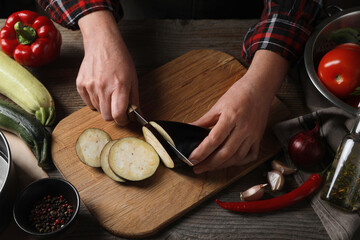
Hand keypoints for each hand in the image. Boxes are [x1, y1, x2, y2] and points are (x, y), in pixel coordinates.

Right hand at [77, 11, 138, 125]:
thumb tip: (139, 115)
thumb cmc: (120, 59)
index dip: (123, 120)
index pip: (118, 114)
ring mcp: (90, 86)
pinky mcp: (80, 84)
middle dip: (114, 115)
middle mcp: (103, 87)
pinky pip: (88, 103)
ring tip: (109, 94)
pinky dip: (94, 101)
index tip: (125, 118)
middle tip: (118, 107)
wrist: (102, 43)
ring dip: (104, 107)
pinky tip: (100, 91)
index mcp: (119, 86)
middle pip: (106, 116)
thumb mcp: (133, 78)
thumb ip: (135, 99)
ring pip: (97, 110)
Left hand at [189, 50, 288, 173]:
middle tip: (197, 168)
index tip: (192, 158)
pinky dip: (239, 162)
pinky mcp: (259, 138)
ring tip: (209, 167)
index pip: (214, 139)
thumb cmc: (239, 93)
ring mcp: (253, 135)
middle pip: (225, 153)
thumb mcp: (218, 104)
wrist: (260, 88)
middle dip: (209, 164)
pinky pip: (250, 156)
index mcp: (231, 118)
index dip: (202, 151)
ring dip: (222, 165)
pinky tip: (229, 163)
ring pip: (237, 157)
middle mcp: (243, 129)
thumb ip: (204, 120)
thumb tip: (190, 128)